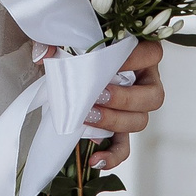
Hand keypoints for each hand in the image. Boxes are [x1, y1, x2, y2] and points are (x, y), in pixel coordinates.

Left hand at [35, 38, 164, 169]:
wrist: (68, 67)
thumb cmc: (78, 47)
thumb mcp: (68, 37)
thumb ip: (56, 39)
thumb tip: (42, 54)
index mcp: (139, 53)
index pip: (152, 54)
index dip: (137, 59)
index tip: (112, 62)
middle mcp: (143, 81)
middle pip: (153, 96)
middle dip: (125, 99)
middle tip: (99, 95)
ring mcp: (134, 107)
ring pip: (140, 120)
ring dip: (114, 122)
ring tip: (88, 117)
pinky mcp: (120, 128)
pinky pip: (124, 146)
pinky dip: (112, 155)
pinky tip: (95, 158)